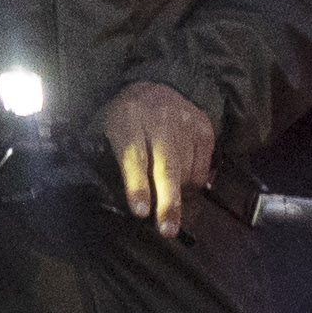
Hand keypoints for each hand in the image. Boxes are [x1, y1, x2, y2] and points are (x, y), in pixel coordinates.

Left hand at [97, 82, 215, 229]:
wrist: (156, 84)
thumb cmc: (126, 118)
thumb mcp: (107, 131)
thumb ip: (112, 161)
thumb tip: (120, 201)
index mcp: (127, 119)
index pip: (134, 156)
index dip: (137, 185)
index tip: (141, 211)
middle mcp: (159, 118)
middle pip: (166, 166)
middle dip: (167, 202)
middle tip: (167, 229)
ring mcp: (185, 122)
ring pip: (185, 171)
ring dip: (176, 193)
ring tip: (166, 199)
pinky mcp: (203, 128)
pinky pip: (201, 168)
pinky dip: (192, 182)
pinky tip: (181, 180)